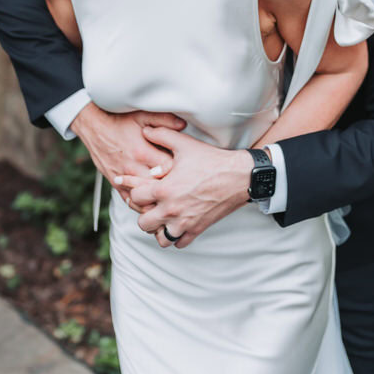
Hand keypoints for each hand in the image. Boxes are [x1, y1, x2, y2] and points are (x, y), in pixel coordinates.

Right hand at [70, 103, 185, 199]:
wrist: (94, 127)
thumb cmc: (120, 121)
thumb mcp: (143, 116)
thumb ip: (164, 121)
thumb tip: (183, 126)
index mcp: (143, 152)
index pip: (169, 168)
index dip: (181, 171)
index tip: (188, 170)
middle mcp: (133, 168)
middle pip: (158, 188)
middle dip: (172, 189)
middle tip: (184, 188)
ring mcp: (124, 178)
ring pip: (145, 199)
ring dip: (158, 201)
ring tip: (172, 202)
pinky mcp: (116, 184)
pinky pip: (131, 202)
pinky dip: (142, 206)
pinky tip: (153, 206)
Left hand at [116, 126, 252, 248]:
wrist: (238, 176)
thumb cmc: (211, 159)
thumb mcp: (184, 143)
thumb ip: (162, 135)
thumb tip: (145, 130)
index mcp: (164, 189)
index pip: (135, 197)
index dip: (136, 190)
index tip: (141, 187)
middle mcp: (171, 210)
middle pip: (143, 223)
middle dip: (144, 212)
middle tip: (151, 203)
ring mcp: (185, 222)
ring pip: (160, 238)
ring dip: (159, 228)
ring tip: (163, 217)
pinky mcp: (197, 229)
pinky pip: (179, 243)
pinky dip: (176, 236)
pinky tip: (178, 223)